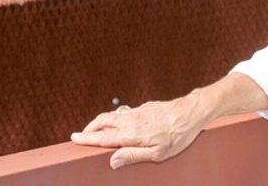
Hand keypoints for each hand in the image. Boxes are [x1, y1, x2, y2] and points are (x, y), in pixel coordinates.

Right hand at [71, 95, 207, 168]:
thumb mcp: (158, 153)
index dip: (87, 139)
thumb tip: (112, 161)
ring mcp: (138, 112)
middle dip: (89, 128)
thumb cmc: (178, 135)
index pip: (103, 137)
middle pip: (103, 122)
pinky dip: (114, 117)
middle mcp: (132, 120)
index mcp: (132, 134)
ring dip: (100, 122)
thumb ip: (133, 156)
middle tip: (79, 135)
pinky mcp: (146, 107)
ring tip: (94, 129)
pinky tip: (117, 122)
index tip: (74, 138)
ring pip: (113, 115)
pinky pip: (124, 112)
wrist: (193, 111)